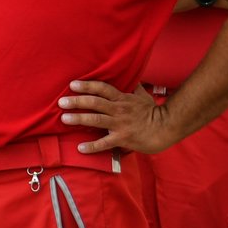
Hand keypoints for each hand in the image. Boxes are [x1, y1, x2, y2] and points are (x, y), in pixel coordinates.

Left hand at [58, 80, 175, 154]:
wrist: (166, 128)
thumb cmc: (154, 112)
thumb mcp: (143, 96)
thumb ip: (134, 88)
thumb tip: (132, 79)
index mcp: (122, 98)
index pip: (102, 88)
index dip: (87, 85)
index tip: (72, 84)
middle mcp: (119, 109)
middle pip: (95, 102)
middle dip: (77, 101)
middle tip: (61, 101)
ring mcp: (120, 124)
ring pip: (96, 119)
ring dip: (79, 119)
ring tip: (64, 119)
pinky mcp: (122, 138)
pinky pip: (104, 143)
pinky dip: (92, 146)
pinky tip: (80, 148)